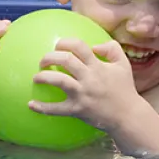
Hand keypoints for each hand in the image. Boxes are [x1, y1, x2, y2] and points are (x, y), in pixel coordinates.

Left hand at [28, 38, 153, 136]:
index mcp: (97, 66)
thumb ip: (112, 49)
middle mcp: (89, 77)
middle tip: (43, 61)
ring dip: (43, 77)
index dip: (65, 42)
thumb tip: (95, 45)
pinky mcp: (78, 109)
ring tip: (36, 78)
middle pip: (65, 60)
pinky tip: (31, 105)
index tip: (58, 45)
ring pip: (58, 80)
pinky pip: (57, 109)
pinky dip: (42, 107)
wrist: (128, 115)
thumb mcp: (123, 65)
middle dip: (49, 57)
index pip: (79, 46)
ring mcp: (82, 94)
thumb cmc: (125, 90)